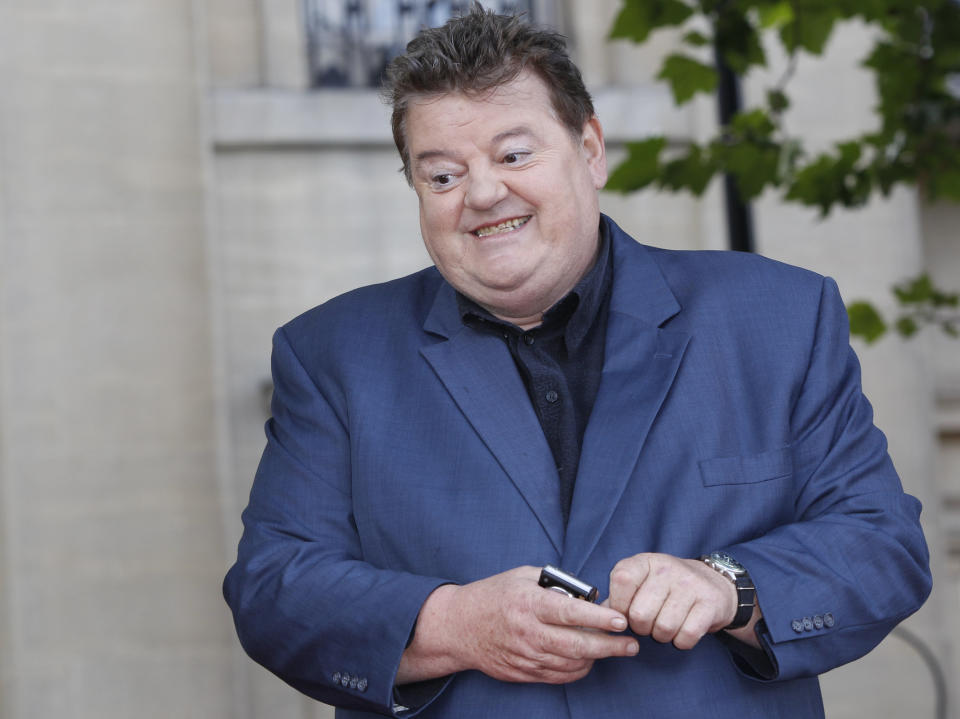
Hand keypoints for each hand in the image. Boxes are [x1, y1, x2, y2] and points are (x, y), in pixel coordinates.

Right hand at [398, 566, 638, 684]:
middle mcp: (528, 632)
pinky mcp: (522, 673)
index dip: (599, 619)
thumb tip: (585, 593)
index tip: (621, 620)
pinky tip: (588, 660)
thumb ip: (554, 583)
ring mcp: (525, 656)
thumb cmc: (494, 595)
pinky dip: (578, 670)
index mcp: (528, 603)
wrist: (459, 626)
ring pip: (571, 664)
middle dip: (610, 647)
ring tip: (614, 650)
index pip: (570, 613)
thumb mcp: (522, 576)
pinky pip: (558, 676)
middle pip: (577, 645)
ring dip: (597, 659)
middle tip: (631, 644)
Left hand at [605, 553, 737, 650]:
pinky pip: (686, 637)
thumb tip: (599, 618)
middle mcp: (667, 568)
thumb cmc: (667, 588)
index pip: (621, 580)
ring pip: (663, 629)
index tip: (625, 613)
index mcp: (644, 561)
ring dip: (662, 636)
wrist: (713, 584)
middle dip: (641, 628)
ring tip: (667, 624)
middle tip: (650, 622)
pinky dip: (681, 642)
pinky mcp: (710, 603)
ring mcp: (690, 584)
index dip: (619, 605)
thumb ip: (618, 598)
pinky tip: (683, 630)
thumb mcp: (641, 582)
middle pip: (640, 614)